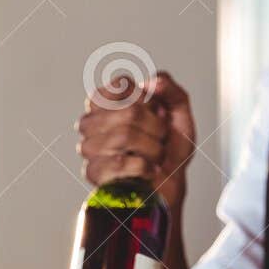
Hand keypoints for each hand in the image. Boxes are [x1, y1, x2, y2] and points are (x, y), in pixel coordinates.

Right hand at [75, 72, 196, 208]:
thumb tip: (150, 82)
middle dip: (157, 128)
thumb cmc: (169, 149)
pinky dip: (144, 167)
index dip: (147, 100)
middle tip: (160, 139)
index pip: (122, 85)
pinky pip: (121, 162)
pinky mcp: (92, 171)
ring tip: (155, 156)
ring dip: (153, 149)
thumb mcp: (179, 114)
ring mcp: (89, 146)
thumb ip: (170, 89)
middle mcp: (92, 121)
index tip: (156, 113)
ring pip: (124, 135)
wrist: (169, 185)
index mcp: (107, 102)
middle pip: (130, 111)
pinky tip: (148, 170)